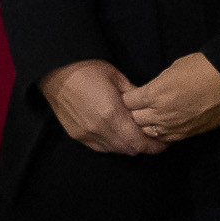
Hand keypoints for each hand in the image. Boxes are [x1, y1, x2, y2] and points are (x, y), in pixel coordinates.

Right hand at [40, 59, 158, 157]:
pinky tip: (116, 133)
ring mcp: (86, 134)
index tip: (163, 143)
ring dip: (127, 145)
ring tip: (134, 134)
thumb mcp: (116, 77)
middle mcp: (99, 129)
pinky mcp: (77, 136)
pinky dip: (112, 144)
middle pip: (129, 150)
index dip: (154, 146)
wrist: (56, 72)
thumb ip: (135, 96)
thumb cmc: (87, 69)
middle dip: (143, 147)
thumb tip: (149, 106)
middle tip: (152, 138)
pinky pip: (100, 148)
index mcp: (112, 113)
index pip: (138, 142)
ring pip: (115, 150)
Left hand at [122, 52, 219, 143]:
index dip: (129, 97)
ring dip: (148, 125)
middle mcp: (161, 113)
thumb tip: (151, 92)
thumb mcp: (172, 69)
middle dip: (135, 112)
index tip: (133, 95)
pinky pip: (166, 138)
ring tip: (153, 116)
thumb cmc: (202, 68)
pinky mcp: (187, 134)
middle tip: (141, 106)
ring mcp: (174, 126)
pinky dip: (162, 132)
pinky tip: (166, 124)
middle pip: (135, 119)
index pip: (128, 102)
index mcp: (155, 93)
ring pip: (148, 132)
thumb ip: (157, 84)